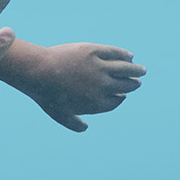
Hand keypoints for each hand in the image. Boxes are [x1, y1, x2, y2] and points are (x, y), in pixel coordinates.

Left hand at [0, 38, 145, 132]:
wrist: (37, 71)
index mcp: (96, 103)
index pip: (116, 101)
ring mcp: (99, 68)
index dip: (121, 98)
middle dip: (132, 84)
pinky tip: (129, 56)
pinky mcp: (94, 52)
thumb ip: (73, 124)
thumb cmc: (47, 94)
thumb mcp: (59, 114)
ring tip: (141, 70)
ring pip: (125, 69)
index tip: (122, 95)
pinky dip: (124, 55)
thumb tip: (85, 128)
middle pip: (125, 85)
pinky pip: (115, 53)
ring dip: (135, 70)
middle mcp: (102, 86)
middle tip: (137, 81)